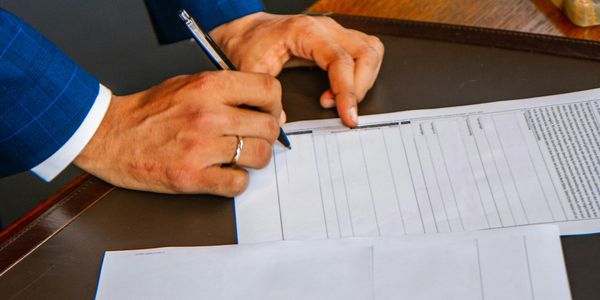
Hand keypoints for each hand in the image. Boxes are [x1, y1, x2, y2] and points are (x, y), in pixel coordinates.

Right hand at [74, 71, 282, 195]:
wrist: (108, 135)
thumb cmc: (148, 111)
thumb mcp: (188, 84)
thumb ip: (227, 92)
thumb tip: (268, 109)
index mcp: (208, 87)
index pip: (267, 89)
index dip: (275, 103)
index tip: (268, 112)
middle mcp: (208, 115)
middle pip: (268, 126)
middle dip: (267, 134)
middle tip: (254, 138)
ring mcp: (200, 148)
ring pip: (259, 156)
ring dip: (255, 159)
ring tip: (239, 156)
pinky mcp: (191, 177)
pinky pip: (238, 183)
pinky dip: (237, 181)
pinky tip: (225, 173)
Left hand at [210, 12, 384, 127]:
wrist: (245, 32)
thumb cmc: (248, 46)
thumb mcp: (249, 71)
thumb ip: (264, 96)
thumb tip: (282, 121)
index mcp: (305, 32)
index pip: (341, 60)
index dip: (348, 91)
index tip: (348, 116)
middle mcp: (325, 27)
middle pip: (365, 53)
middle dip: (359, 87)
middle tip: (341, 110)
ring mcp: (334, 31)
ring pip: (371, 50)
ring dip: (364, 80)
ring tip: (340, 101)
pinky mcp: (337, 39)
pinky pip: (364, 51)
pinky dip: (361, 74)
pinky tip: (340, 91)